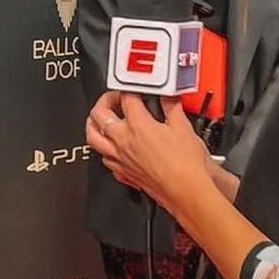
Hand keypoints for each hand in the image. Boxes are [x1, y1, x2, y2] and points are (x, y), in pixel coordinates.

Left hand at [85, 92, 213, 216]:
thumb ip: (172, 107)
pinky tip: (112, 147)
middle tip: (114, 98)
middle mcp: (123, 140)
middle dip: (104, 101)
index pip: (126, 97)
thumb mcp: (183, 127)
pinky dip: (105, 149)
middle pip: (99, 114)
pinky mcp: (123, 173)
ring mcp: (120, 158)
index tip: (136, 87)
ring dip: (94, 124)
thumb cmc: (185, 165)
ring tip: (100, 118)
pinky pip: (104, 158)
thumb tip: (169, 97)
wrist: (186, 191)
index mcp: (137, 125)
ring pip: (93, 137)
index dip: (130, 87)